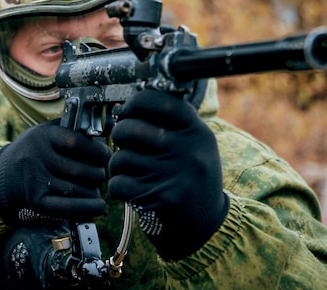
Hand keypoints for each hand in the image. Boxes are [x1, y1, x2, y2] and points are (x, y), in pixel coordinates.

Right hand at [0, 120, 110, 225]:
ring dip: (94, 192)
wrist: (5, 173)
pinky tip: (98, 206)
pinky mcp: (36, 200)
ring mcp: (36, 180)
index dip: (97, 151)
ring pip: (76, 190)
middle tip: (100, 174)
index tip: (106, 155)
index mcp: (43, 136)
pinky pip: (66, 208)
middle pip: (79, 170)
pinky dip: (86, 208)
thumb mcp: (48, 131)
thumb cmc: (35, 149)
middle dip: (98, 174)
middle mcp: (37, 157)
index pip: (76, 142)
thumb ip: (74, 129)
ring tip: (96, 189)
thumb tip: (108, 130)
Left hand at [108, 88, 228, 259]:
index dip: (137, 102)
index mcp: (197, 132)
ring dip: (118, 165)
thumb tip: (127, 104)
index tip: (129, 108)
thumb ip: (169, 122)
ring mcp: (173, 176)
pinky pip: (118, 184)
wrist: (208, 223)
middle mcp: (188, 151)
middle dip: (119, 134)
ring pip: (120, 158)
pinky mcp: (159, 199)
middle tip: (125, 142)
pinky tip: (132, 188)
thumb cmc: (192, 176)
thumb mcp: (195, 144)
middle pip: (130, 129)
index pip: (161, 102)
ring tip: (132, 169)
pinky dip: (118, 187)